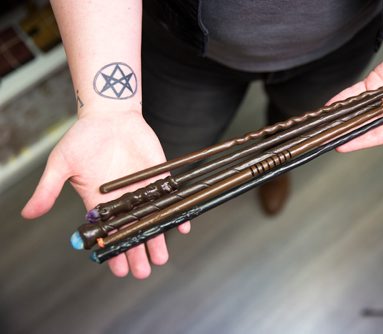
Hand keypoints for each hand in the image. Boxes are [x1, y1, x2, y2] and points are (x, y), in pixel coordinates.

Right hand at [22, 110, 189, 278]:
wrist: (109, 116)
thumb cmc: (83, 137)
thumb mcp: (61, 163)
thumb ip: (48, 189)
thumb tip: (28, 213)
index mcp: (100, 202)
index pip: (108, 233)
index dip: (113, 251)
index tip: (118, 269)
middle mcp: (123, 199)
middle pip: (131, 231)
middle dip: (136, 252)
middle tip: (142, 271)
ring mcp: (142, 188)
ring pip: (152, 219)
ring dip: (157, 238)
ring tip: (160, 257)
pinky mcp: (159, 175)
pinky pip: (169, 196)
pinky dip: (176, 209)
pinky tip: (182, 225)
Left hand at [328, 43, 382, 158]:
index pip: (376, 136)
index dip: (358, 142)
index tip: (340, 147)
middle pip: (362, 125)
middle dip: (343, 131)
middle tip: (324, 138)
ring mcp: (379, 99)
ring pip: (356, 110)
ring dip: (340, 117)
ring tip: (322, 125)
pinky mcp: (373, 84)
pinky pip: (355, 93)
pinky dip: (342, 99)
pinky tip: (329, 106)